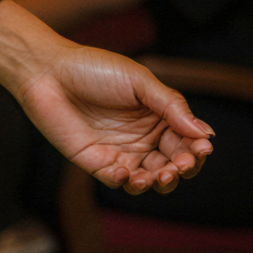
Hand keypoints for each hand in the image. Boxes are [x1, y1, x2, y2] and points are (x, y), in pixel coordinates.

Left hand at [13, 43, 214, 194]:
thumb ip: (171, 106)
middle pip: (172, 165)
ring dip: (157, 183)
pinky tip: (124, 172)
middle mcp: (142, 138)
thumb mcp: (139, 81)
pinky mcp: (96, 162)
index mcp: (157, 117)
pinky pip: (116, 181)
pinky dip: (124, 182)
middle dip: (181, 170)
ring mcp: (120, 152)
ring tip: (157, 176)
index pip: (186, 142)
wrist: (47, 71)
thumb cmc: (93, 68)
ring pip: (148, 179)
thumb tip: (205, 133)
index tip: (202, 149)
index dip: (196, 150)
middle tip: (181, 166)